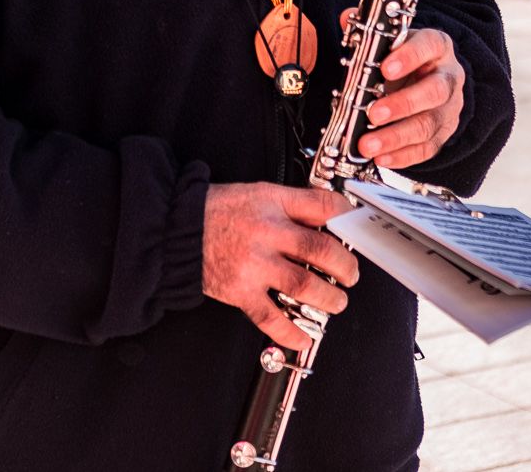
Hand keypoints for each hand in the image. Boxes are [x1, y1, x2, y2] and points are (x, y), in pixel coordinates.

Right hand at [202, 183, 359, 350]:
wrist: (176, 231)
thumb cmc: (217, 212)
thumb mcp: (258, 192)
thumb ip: (292, 205)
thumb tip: (328, 217)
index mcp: (272, 204)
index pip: (321, 207)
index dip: (345, 219)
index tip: (354, 230)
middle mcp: (266, 233)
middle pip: (319, 249)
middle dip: (344, 266)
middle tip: (350, 275)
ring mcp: (253, 265)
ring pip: (303, 285)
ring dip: (328, 299)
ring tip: (335, 302)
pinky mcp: (240, 292)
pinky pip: (270, 318)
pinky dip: (290, 332)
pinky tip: (303, 337)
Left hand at [350, 21, 465, 168]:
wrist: (434, 78)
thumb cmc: (408, 58)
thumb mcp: (393, 39)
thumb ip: (370, 31)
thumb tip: (345, 16)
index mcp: (436, 47)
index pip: (429, 46)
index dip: (409, 56)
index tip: (386, 69)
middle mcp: (448, 77)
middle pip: (434, 91)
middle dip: (402, 104)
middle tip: (373, 114)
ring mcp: (448, 108)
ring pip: (429, 124)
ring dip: (397, 136)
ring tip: (368, 144)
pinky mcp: (444, 133)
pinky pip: (427, 148)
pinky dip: (403, 155)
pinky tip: (382, 157)